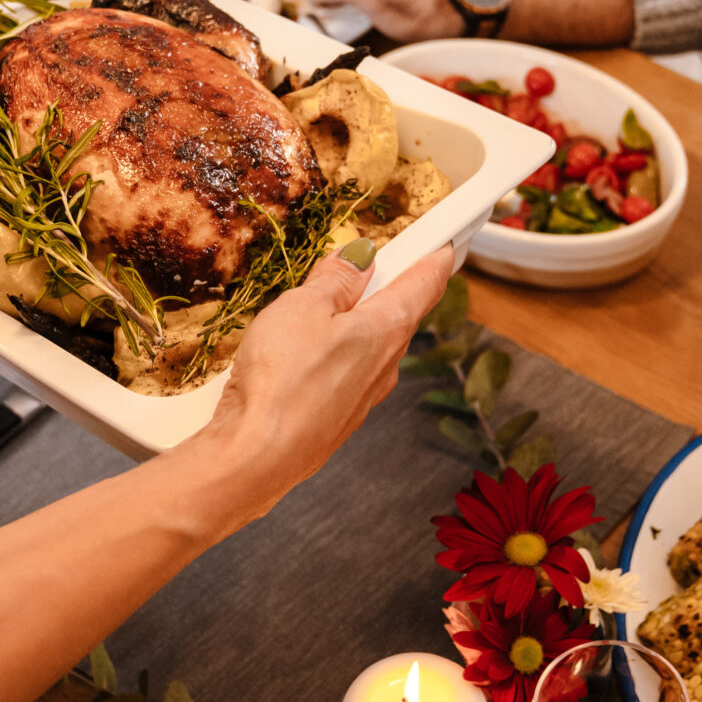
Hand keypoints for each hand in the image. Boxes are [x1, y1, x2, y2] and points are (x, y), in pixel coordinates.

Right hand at [192, 244, 453, 512]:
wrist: (256, 457)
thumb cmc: (281, 381)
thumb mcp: (303, 306)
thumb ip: (334, 280)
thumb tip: (357, 257)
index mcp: (386, 329)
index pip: (426, 285)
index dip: (435, 259)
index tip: (445, 245)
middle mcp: (385, 366)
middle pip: (399, 315)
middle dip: (389, 288)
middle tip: (374, 264)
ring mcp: (363, 397)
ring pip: (370, 348)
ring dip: (357, 323)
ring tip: (323, 305)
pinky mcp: (338, 419)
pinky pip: (346, 374)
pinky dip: (336, 354)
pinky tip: (306, 352)